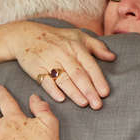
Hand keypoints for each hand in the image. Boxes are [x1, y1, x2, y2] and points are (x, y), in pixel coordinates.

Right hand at [0, 21, 115, 108]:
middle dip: (89, 90)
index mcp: (76, 46)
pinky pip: (45, 80)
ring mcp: (49, 60)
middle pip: (78, 74)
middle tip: (97, 104)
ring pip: (63, 79)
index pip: (89, 65)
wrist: (27, 35)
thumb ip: (97, 46)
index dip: (98, 79)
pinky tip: (61, 99)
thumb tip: (112, 57)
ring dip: (74, 92)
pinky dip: (53, 90)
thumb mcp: (79, 36)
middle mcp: (63, 53)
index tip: (105, 93)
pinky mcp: (36, 68)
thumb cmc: (58, 38)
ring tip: (84, 104)